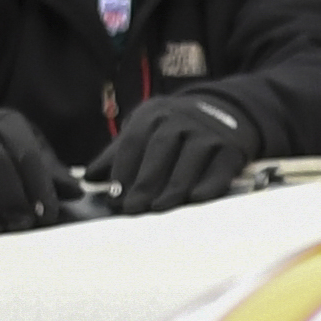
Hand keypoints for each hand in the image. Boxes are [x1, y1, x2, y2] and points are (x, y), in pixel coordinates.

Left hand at [100, 87, 257, 211]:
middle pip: (160, 150)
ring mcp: (208, 132)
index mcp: (154, 114)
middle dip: (145, 181)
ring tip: (158, 208)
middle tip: (132, 208)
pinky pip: (219, 167)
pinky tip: (196, 198)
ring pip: (189, 159)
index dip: (122, 170)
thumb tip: (89, 178)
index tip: (113, 196)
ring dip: (173, 186)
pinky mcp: (231, 148)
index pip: (134, 142)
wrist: (228, 112)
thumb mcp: (146, 130)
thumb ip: (118, 153)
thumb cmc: (176, 130)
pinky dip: (209, 183)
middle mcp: (181, 119)